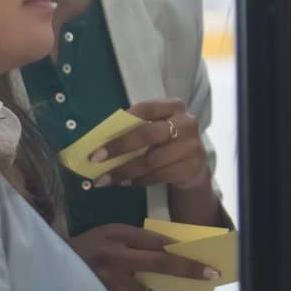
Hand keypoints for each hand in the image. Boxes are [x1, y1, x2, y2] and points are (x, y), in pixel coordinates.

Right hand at [68, 224, 220, 290]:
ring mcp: (105, 277)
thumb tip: (171, 255)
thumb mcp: (110, 236)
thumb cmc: (86, 249)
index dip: (183, 253)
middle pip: (160, 262)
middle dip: (187, 269)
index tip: (205, 262)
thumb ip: (136, 243)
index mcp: (117, 233)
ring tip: (130, 284)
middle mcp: (113, 253)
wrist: (46, 264)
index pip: (158, 242)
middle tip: (209, 274)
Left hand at [89, 100, 212, 192]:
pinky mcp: (190, 168)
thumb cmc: (166, 142)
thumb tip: (101, 140)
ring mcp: (191, 147)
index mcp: (173, 107)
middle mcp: (186, 124)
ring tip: (105, 179)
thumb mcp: (156, 128)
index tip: (100, 137)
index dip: (122, 122)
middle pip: (148, 134)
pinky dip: (139, 181)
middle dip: (119, 147)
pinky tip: (126, 183)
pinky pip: (158, 176)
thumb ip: (135, 128)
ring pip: (151, 160)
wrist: (194, 165)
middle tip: (96, 160)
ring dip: (124, 171)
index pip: (145, 109)